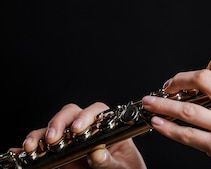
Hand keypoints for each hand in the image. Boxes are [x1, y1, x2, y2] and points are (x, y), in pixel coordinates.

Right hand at [14, 102, 146, 168]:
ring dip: (41, 134)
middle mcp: (88, 129)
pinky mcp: (59, 154)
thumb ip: (111, 161)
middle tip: (54, 138)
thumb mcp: (123, 166)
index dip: (87, 115)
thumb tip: (97, 154)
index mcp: (109, 127)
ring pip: (53, 128)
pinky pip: (42, 148)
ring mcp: (71, 141)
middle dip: (59, 122)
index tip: (79, 128)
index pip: (97, 111)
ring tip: (34, 146)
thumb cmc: (125, 168)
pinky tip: (21, 152)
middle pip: (71, 113)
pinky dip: (30, 147)